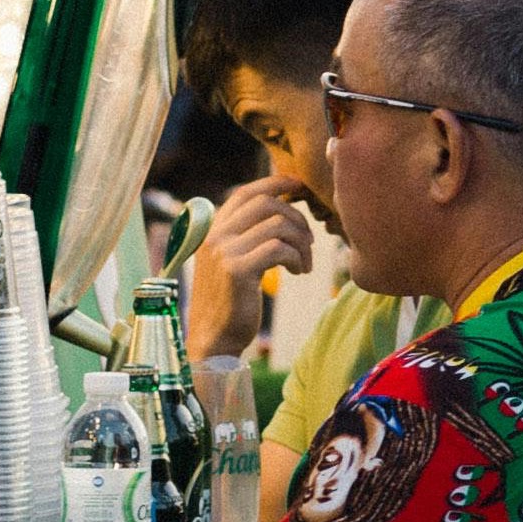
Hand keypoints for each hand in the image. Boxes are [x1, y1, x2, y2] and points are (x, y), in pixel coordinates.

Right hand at [184, 177, 318, 354]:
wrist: (214, 338)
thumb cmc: (231, 301)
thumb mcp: (234, 261)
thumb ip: (247, 236)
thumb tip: (279, 208)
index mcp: (213, 229)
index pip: (246, 193)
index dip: (275, 183)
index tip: (300, 187)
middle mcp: (215, 235)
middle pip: (266, 203)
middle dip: (296, 217)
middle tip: (309, 240)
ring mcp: (224, 252)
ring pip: (277, 225)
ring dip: (301, 242)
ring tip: (304, 263)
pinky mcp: (237, 270)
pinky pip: (279, 249)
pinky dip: (297, 258)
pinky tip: (298, 272)